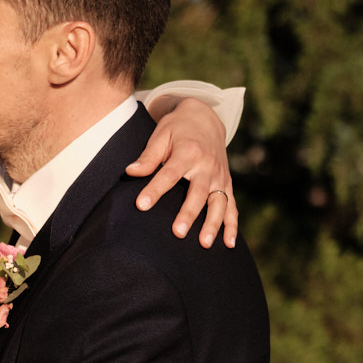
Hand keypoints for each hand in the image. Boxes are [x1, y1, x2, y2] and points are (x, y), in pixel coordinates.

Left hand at [128, 98, 238, 248]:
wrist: (205, 118)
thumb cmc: (177, 128)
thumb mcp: (161, 135)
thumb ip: (148, 156)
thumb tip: (131, 172)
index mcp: (189, 151)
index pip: (170, 174)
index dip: (155, 190)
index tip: (141, 205)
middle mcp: (207, 165)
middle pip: (197, 193)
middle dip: (188, 214)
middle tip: (178, 232)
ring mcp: (220, 176)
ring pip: (218, 203)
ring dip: (213, 224)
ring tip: (204, 244)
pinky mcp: (227, 184)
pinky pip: (232, 206)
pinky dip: (232, 225)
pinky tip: (229, 244)